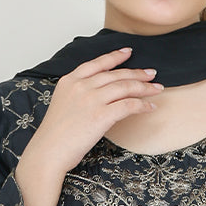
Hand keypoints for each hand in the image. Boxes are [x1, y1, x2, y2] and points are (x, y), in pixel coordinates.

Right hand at [14, 48, 162, 205]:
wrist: (48, 152)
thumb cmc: (55, 135)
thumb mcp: (64, 105)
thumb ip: (80, 95)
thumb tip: (102, 96)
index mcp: (70, 81)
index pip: (97, 63)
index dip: (115, 57)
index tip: (128, 53)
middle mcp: (81, 86)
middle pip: (116, 75)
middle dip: (137, 73)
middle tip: (151, 74)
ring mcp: (92, 99)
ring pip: (125, 87)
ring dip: (144, 87)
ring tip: (157, 88)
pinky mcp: (101, 115)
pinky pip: (128, 105)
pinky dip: (142, 105)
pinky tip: (150, 107)